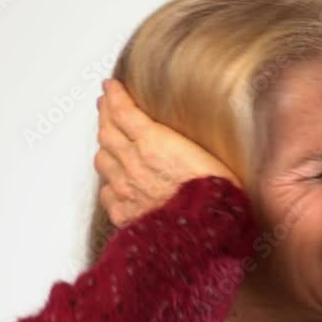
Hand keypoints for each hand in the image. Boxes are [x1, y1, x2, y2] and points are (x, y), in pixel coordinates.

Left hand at [94, 79, 241, 227]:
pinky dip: (109, 183)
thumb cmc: (218, 197)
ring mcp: (125, 190)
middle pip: (107, 131)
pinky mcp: (125, 214)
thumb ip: (183, 139)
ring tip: (109, 138)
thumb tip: (178, 129)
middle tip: (106, 104)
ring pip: (102, 160)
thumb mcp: (208, 153)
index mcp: (154, 144)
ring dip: (104, 146)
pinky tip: (116, 180)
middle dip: (105, 114)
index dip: (115, 96)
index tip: (110, 87)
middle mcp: (133, 164)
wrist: (208, 234)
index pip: (123, 111)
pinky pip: (107, 193)